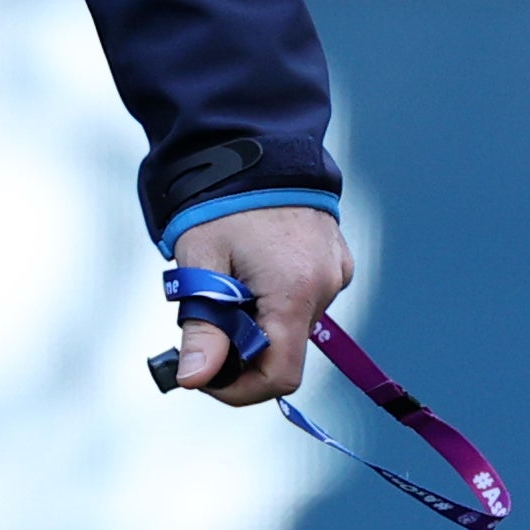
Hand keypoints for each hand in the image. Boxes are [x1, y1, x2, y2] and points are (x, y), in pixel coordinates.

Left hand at [168, 205, 353, 407]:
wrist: (255, 141)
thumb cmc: (222, 200)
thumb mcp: (201, 263)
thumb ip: (202, 327)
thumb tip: (193, 380)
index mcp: (294, 291)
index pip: (280, 375)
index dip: (241, 387)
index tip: (206, 375)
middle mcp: (326, 286)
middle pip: (285, 349)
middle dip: (243, 346)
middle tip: (205, 315)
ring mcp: (336, 272)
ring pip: (293, 322)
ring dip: (259, 317)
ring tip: (228, 278)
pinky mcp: (336, 260)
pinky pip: (305, 297)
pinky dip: (276, 296)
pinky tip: (252, 265)